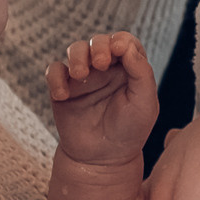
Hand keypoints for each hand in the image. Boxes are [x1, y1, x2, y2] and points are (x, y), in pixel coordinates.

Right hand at [46, 31, 159, 166]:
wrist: (103, 159)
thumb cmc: (129, 131)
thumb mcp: (145, 103)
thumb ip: (141, 73)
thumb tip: (126, 45)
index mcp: (129, 68)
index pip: (125, 42)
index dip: (120, 41)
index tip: (118, 50)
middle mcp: (106, 69)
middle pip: (99, 42)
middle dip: (98, 46)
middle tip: (100, 63)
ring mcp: (83, 78)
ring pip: (76, 50)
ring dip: (77, 57)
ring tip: (80, 75)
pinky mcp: (63, 89)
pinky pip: (54, 72)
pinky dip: (55, 78)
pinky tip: (62, 94)